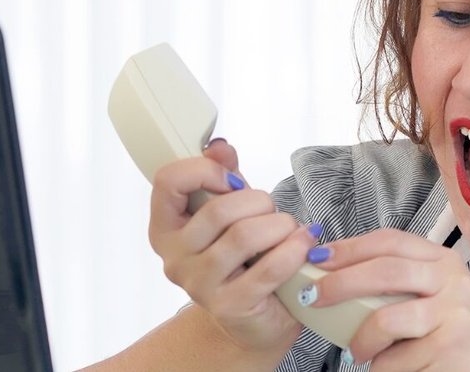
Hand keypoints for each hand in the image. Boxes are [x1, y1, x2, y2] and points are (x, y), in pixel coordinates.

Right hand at [147, 139, 317, 353]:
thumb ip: (223, 177)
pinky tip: (304, 245)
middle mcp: (175, 258)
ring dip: (279, 225)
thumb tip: (220, 147)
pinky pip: (269, 268)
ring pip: (243, 236)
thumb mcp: (230, 214)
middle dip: (258, 202)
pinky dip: (294, 250)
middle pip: (218, 209)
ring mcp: (199, 285)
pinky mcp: (231, 306)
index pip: (168, 181)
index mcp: (165, 229)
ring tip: (290, 230)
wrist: (252, 322)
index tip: (232, 180)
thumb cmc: (242, 261)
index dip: (204, 170)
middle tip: (273, 212)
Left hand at [305, 229, 469, 370]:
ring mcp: (454, 312)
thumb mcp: (436, 297)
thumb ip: (400, 283)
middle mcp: (452, 279)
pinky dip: (382, 367)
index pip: (391, 241)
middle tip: (313, 298)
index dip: (350, 247)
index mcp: (443, 260)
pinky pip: (396, 358)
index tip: (317, 257)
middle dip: (340, 283)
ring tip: (356, 352)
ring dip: (360, 340)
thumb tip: (334, 275)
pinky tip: (386, 368)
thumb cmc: (455, 334)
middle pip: (385, 272)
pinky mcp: (451, 345)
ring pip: (386, 320)